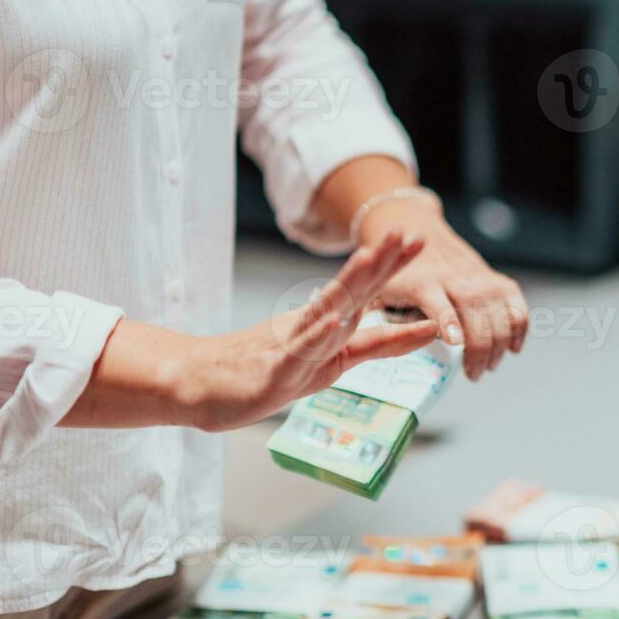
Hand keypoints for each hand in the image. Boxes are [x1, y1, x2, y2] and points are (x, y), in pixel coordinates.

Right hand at [169, 230, 437, 430]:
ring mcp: (291, 347)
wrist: (198, 385)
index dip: (394, 268)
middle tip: (410, 233)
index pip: (366, 293)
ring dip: (350, 285)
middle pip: (352, 292)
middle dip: (383, 264)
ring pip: (325, 312)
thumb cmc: (261, 371)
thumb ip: (363, 347)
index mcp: (326, 327)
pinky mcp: (273, 372)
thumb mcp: (325, 361)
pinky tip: (333, 322)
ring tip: (372, 258)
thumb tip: (398, 328)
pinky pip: (296, 353)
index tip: (420, 239)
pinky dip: (315, 337)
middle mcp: (311, 329)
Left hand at [361, 200, 528, 380]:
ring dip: (500, 343)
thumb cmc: (393, 272)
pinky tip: (514, 347)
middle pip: (476, 312)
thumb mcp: (376, 291)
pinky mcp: (494, 278)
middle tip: (474, 374)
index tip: (455, 342)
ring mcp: (478, 277)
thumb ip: (373, 318)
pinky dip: (520, 326)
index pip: (439, 303)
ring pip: (500, 311)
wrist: (415, 229)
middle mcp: (455, 278)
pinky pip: (516, 303)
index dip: (448, 322)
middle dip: (480, 347)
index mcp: (423, 282)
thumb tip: (355, 345)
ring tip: (489, 366)